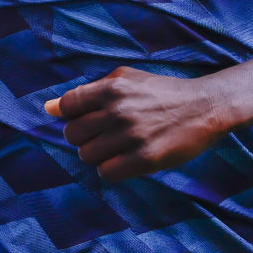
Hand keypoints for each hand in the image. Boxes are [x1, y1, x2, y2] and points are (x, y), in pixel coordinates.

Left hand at [44, 67, 234, 181]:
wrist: (205, 107)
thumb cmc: (162, 93)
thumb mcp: (127, 80)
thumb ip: (88, 93)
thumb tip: (48, 109)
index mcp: (112, 87)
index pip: (68, 106)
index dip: (71, 116)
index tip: (87, 120)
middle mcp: (119, 110)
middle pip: (72, 134)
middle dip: (83, 138)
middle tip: (103, 136)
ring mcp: (132, 136)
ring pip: (86, 156)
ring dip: (97, 155)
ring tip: (115, 148)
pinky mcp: (145, 159)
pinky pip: (107, 172)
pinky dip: (110, 170)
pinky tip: (124, 160)